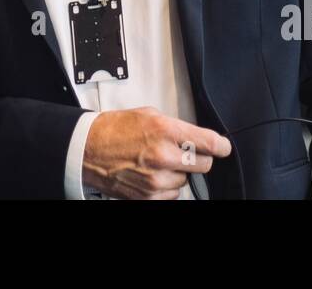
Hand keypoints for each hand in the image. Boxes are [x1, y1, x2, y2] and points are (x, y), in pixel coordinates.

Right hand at [82, 106, 231, 199]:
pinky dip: (166, 186)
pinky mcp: (148, 196)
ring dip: (178, 172)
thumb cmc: (113, 130)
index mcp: (164, 131)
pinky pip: (172, 194)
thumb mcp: (147, 115)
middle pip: (203, 165)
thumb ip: (174, 126)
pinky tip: (152, 173)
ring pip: (186, 181)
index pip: (209, 143)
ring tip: (158, 162)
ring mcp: (156, 179)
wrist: (87, 149)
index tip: (223, 147)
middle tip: (184, 152)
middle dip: (197, 158)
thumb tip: (194, 136)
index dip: (221, 146)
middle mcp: (163, 156)